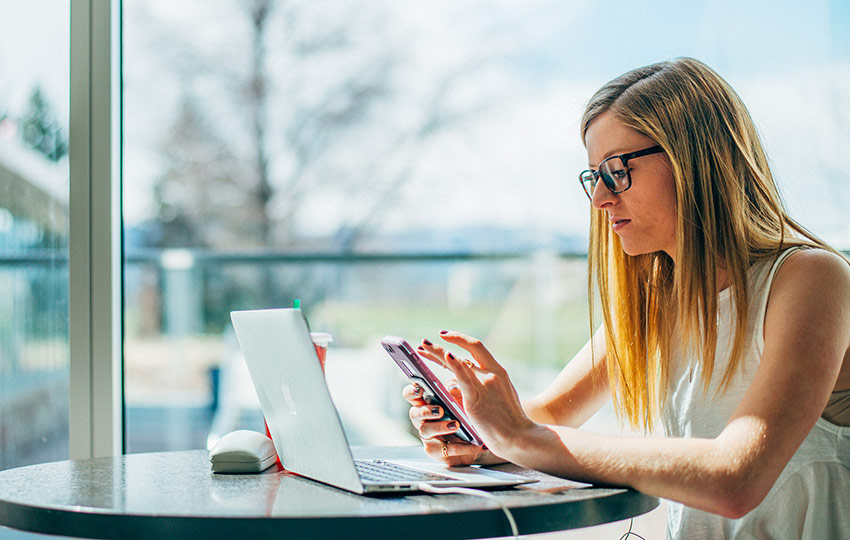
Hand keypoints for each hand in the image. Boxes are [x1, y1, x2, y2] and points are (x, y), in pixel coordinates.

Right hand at [402, 380, 487, 466]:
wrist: (476, 441)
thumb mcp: (463, 400)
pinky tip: (473, 444)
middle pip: (414, 413)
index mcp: (426, 404)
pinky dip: (461, 446)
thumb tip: (452, 387)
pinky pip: (445, 449)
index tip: (419, 389)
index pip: (411, 395)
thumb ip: (456, 391)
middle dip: (425, 411)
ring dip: (440, 427)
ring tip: (456, 424)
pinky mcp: (435, 451)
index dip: (411, 392)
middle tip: (440, 410)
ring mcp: (427, 436)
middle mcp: (423, 420)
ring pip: (425, 431)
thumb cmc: (465, 416)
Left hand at [418, 331, 534, 457]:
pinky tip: (446, 356)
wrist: (519, 437)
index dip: (460, 339)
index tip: (445, 335)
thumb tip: (454, 385)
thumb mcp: (498, 397)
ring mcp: (485, 384)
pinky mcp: (477, 398)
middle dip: (443, 344)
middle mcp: (492, 373)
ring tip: (422, 348)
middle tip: (425, 342)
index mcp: (498, 372)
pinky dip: (454, 365)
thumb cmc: (508, 422)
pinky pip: (463, 378)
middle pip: (465, 350)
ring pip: (458, 362)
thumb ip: (480, 387)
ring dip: (437, 353)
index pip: (477, 348)